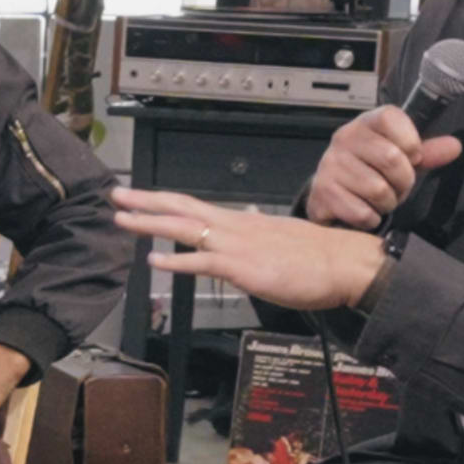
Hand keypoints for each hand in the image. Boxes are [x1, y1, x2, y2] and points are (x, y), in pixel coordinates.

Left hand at [116, 190, 389, 313]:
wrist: (346, 263)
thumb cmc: (319, 256)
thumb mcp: (280, 239)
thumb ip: (257, 236)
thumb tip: (248, 229)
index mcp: (242, 222)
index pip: (195, 206)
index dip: (164, 201)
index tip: (140, 196)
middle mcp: (235, 227)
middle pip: (182, 207)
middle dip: (146, 201)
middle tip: (117, 195)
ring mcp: (238, 245)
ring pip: (186, 229)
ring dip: (151, 224)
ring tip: (122, 219)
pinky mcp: (245, 267)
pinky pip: (203, 262)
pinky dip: (176, 261)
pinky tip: (155, 262)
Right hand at [302, 105, 463, 231]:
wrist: (331, 195)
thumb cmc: (369, 172)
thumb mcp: (400, 158)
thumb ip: (427, 153)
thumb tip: (455, 146)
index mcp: (365, 123)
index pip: (390, 117)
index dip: (409, 141)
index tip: (412, 157)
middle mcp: (344, 138)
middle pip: (391, 158)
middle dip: (403, 181)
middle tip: (397, 186)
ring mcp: (330, 164)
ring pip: (378, 189)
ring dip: (387, 203)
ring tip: (380, 199)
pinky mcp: (323, 192)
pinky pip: (362, 211)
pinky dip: (371, 217)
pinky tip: (365, 210)